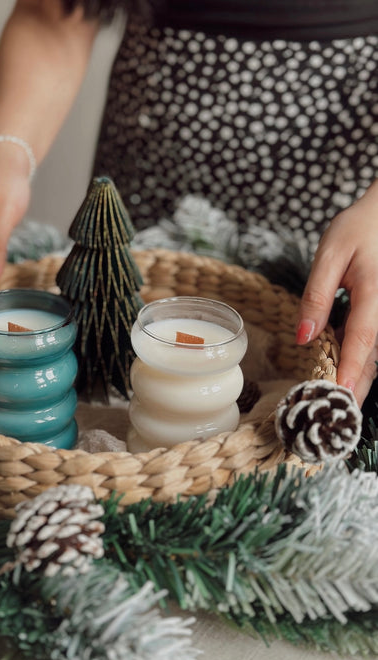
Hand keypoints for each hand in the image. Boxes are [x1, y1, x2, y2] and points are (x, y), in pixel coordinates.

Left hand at [297, 180, 377, 405]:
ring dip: (362, 380)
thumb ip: (316, 296)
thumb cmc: (358, 228)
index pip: (362, 341)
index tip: (339, 398)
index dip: (351, 372)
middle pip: (376, 357)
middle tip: (339, 418)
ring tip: (342, 405)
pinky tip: (349, 377)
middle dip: (357, 388)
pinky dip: (364, 363)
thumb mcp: (330, 255)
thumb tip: (302, 337)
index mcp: (374, 294)